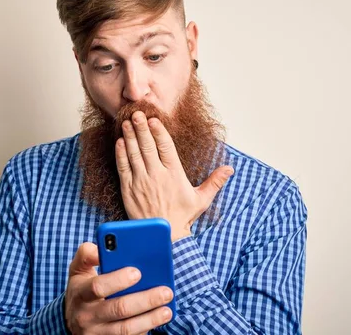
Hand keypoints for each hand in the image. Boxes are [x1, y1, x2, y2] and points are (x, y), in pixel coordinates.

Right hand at [65, 242, 173, 334]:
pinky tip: (157, 320)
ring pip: (126, 329)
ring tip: (167, 310)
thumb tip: (100, 248)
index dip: (118, 280)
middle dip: (145, 300)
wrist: (73, 321)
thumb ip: (87, 254)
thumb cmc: (81, 290)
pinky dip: (145, 330)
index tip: (138, 272)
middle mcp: (86, 315)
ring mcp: (96, 333)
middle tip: (166, 291)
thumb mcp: (78, 270)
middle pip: (118, 309)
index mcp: (80, 293)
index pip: (97, 286)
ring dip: (150, 319)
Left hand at [115, 111, 233, 240]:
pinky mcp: (129, 189)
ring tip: (126, 122)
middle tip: (136, 114)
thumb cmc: (182, 217)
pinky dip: (121, 153)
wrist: (165, 236)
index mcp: (174, 175)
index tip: (154, 120)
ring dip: (130, 136)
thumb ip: (214, 181)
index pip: (166, 147)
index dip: (159, 132)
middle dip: (141, 128)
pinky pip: (123, 167)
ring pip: (134, 154)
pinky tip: (120, 142)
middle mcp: (157, 175)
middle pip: (148, 146)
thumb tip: (230, 169)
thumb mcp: (202, 199)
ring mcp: (141, 182)